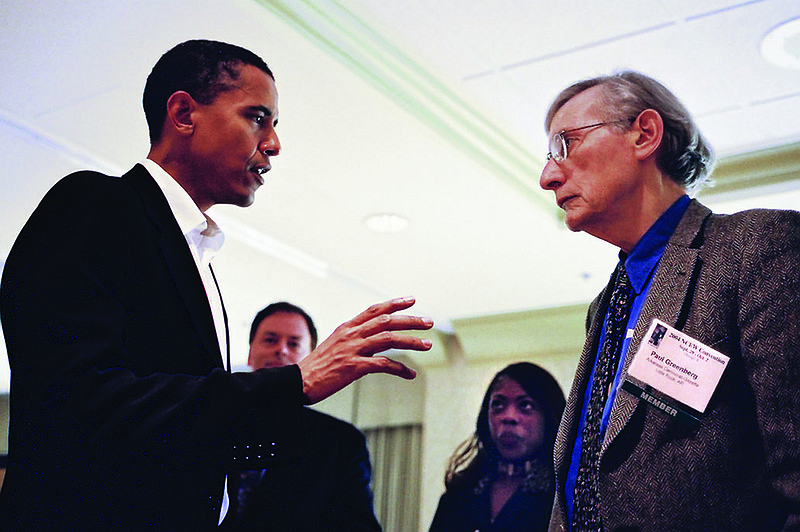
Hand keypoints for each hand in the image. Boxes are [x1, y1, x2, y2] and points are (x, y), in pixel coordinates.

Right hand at [297, 297, 432, 403]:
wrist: (298, 382)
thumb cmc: (316, 367)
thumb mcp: (333, 345)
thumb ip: (352, 339)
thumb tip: (371, 338)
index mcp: (346, 328)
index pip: (374, 310)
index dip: (394, 304)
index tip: (412, 300)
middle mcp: (351, 335)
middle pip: (386, 321)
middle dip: (410, 320)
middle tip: (429, 322)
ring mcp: (352, 350)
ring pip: (389, 339)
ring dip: (411, 341)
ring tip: (427, 345)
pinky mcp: (353, 367)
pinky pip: (383, 365)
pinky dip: (400, 369)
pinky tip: (410, 375)